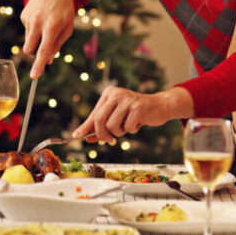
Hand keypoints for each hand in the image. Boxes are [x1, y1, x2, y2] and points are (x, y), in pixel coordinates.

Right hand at [20, 0, 74, 77]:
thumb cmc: (64, 10)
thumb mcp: (67, 28)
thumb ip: (57, 45)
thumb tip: (47, 60)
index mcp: (52, 27)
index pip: (43, 51)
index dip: (38, 65)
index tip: (34, 76)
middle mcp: (38, 23)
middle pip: (29, 49)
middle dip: (33, 55)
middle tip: (41, 51)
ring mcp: (29, 19)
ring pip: (28, 40)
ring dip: (36, 39)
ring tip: (46, 25)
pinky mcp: (23, 15)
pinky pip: (27, 30)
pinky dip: (33, 29)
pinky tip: (40, 18)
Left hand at [72, 86, 192, 142]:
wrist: (159, 106)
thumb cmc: (135, 112)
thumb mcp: (116, 117)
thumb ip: (101, 125)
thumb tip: (85, 136)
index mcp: (108, 93)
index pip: (94, 114)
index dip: (86, 127)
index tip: (76, 136)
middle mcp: (116, 94)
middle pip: (99, 121)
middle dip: (103, 135)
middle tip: (110, 140)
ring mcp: (126, 100)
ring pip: (112, 126)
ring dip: (120, 132)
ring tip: (128, 126)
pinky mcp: (137, 107)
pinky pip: (127, 128)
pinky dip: (132, 130)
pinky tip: (138, 122)